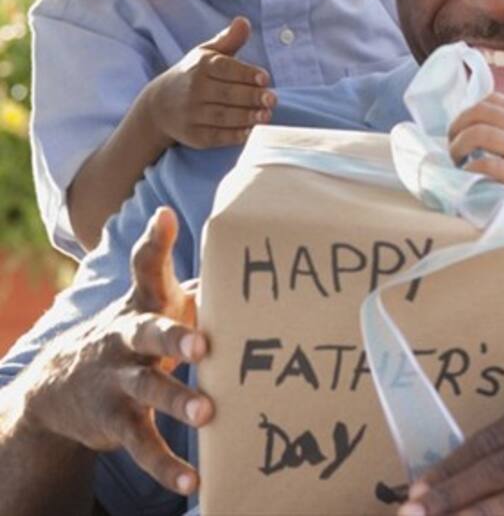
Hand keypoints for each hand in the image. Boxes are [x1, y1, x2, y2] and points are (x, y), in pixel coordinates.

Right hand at [22, 207, 211, 495]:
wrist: (60, 384)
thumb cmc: (135, 331)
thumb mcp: (155, 302)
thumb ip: (197, 280)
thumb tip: (247, 251)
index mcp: (142, 303)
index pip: (145, 266)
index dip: (155, 242)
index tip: (167, 218)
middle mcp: (127, 336)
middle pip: (148, 331)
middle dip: (174, 336)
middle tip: (204, 346)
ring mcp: (117, 379)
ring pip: (147, 388)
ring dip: (178, 401)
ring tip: (208, 413)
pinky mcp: (115, 420)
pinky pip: (142, 443)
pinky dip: (167, 465)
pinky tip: (192, 481)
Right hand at [148, 17, 274, 147]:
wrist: (159, 105)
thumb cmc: (194, 75)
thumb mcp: (207, 54)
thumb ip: (229, 40)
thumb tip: (243, 21)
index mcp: (200, 66)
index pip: (225, 69)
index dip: (246, 73)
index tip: (265, 78)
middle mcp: (194, 90)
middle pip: (227, 94)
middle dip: (251, 97)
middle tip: (273, 99)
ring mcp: (191, 114)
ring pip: (222, 116)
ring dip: (246, 117)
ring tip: (266, 115)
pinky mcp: (193, 135)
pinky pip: (216, 136)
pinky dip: (234, 136)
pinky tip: (251, 132)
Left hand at [447, 94, 503, 230]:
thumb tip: (497, 134)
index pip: (494, 99)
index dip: (469, 109)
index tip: (462, 128)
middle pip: (481, 112)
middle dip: (457, 126)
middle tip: (452, 146)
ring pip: (482, 134)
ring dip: (459, 146)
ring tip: (456, 162)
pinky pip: (493, 166)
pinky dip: (474, 168)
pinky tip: (468, 176)